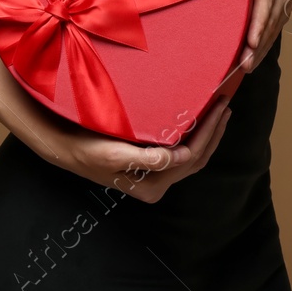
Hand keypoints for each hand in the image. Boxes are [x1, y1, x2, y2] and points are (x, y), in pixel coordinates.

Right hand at [30, 95, 232, 203]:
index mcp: (152, 186)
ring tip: (220, 112)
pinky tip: (201, 122)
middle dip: (214, 132)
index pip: (191, 157)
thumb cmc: (87, 148)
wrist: (66, 148)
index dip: (208, 132)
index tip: (218, 108)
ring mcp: (156, 178)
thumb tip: (178, 156)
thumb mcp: (114, 154)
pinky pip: (182, 154)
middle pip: (197, 158)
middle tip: (225, 105)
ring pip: (193, 157)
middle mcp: (157, 185)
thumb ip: (147, 158)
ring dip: (209, 135)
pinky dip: (196, 137)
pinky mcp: (152, 167)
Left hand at [239, 0, 291, 73]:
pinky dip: (262, 51)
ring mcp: (283, 8)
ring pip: (271, 32)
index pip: (265, 0)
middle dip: (257, 45)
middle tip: (244, 65)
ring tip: (245, 69)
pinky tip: (251, 64)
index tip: (251, 39)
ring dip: (259, 52)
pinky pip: (272, 35)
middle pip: (269, 23)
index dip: (259, 21)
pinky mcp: (281, 17)